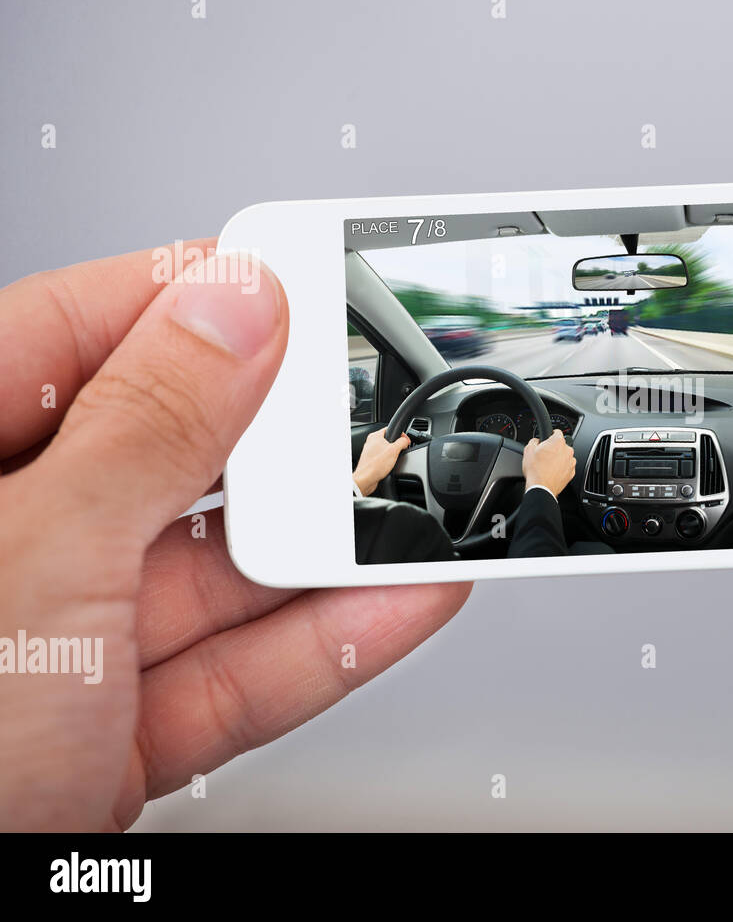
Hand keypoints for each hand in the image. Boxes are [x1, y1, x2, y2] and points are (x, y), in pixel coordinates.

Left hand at [0, 240, 468, 829]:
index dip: (189, 297)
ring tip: (415, 510)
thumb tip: (236, 309)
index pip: (73, 336)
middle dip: (281, 445)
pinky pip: (236, 669)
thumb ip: (147, 428)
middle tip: (374, 411)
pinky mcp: (116, 728)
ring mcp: (59, 643)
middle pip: (166, 457)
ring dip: (326, 553)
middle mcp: (4, 543)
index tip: (294, 279)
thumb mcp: (37, 559)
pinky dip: (323, 642)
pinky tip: (399, 599)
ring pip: (217, 572)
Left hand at [353, 428, 409, 496]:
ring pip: (386, 449)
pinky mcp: (371, 460)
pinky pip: (382, 457)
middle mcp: (371, 442)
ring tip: (393, 459)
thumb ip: (402, 442)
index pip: (390, 429)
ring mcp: (370, 451)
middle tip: (401, 451)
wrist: (366, 479)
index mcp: (375, 436)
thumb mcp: (394, 450)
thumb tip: (405, 440)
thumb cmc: (375, 465)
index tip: (406, 441)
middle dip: (397, 445)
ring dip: (392, 454)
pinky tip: (388, 465)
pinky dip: (387, 460)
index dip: (401, 434)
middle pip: (389, 439)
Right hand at [522, 429, 575, 496]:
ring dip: (558, 458)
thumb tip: (536, 441)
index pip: (557, 432)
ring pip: (565, 456)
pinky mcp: (571, 473)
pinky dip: (561, 468)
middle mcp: (568, 451)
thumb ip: (534, 441)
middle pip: (561, 445)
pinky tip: (552, 471)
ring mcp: (571, 462)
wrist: (541, 487)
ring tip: (548, 465)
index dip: (550, 435)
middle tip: (544, 455)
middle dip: (554, 448)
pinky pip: (567, 467)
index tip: (547, 439)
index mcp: (558, 442)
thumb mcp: (528, 450)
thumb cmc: (535, 470)